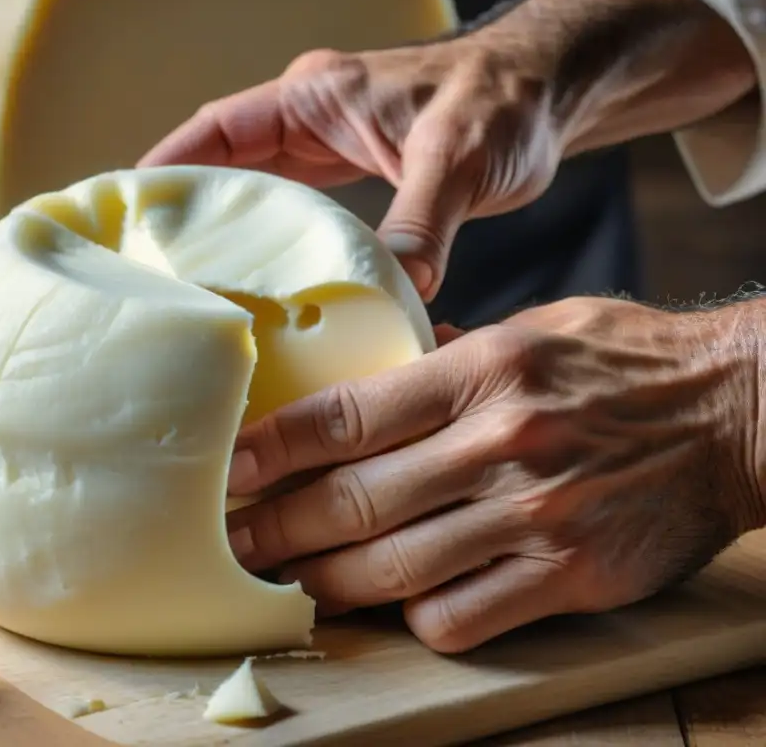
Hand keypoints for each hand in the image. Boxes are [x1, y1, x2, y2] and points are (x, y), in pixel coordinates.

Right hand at [137, 40, 562, 300]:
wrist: (548, 96)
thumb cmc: (504, 101)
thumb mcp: (458, 154)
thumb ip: (424, 218)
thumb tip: (400, 286)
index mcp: (315, 96)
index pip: (218, 130)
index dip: (169, 168)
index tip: (128, 211)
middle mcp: (312, 120)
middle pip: (224, 167)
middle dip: (185, 212)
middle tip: (149, 271)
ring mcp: (329, 149)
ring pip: (255, 193)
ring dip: (226, 234)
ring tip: (190, 290)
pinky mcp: (352, 178)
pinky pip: (294, 212)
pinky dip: (273, 245)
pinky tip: (261, 288)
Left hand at [224, 297, 763, 651]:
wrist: (737, 411)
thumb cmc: (628, 361)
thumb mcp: (535, 326)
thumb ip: (450, 353)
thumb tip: (382, 363)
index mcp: (483, 371)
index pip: (348, 414)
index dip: (275, 445)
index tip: (229, 465)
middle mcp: (499, 444)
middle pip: (354, 499)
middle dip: (275, 527)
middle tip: (228, 542)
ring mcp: (533, 516)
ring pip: (393, 568)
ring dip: (323, 581)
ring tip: (281, 581)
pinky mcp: (567, 575)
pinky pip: (460, 616)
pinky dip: (412, 617)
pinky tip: (393, 605)